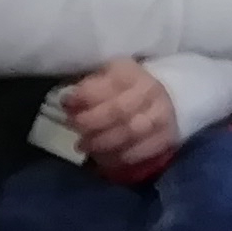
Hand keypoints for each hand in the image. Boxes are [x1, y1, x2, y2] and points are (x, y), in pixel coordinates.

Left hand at [60, 58, 177, 180]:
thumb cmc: (123, 88)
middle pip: (119, 110)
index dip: (85, 95)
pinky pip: (141, 151)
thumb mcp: (105, 76)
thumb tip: (67, 102)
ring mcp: (160, 115)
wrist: (161, 99)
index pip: (109, 83)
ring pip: (130, 132)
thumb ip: (88, 87)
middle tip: (73, 128)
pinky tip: (102, 158)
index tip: (66, 103)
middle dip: (91, 122)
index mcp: (132, 72)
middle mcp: (150, 91)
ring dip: (102, 143)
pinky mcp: (165, 137)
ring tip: (84, 145)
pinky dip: (119, 157)